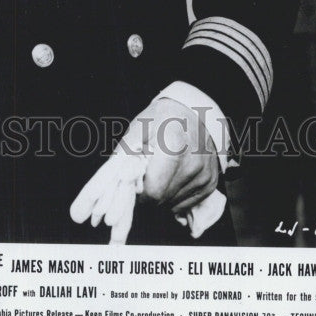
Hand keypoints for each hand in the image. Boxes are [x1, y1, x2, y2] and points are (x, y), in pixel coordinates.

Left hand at [70, 98, 218, 243]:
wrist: (194, 111)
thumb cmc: (161, 118)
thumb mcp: (138, 129)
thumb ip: (122, 156)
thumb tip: (104, 187)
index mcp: (173, 146)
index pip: (152, 191)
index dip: (138, 190)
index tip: (134, 180)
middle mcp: (193, 164)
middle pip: (162, 200)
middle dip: (149, 194)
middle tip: (146, 175)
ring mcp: (204, 175)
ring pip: (173, 204)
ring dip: (162, 195)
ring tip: (162, 172)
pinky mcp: (211, 183)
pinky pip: (186, 203)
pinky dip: (176, 195)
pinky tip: (174, 176)